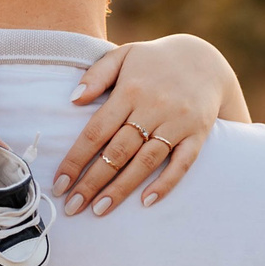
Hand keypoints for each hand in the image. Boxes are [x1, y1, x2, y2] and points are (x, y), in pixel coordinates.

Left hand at [55, 36, 240, 216]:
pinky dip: (166, 183)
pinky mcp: (197, 134)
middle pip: (118, 151)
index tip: (59, 184)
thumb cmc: (154, 61)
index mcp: (130, 90)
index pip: (96, 131)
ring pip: (146, 161)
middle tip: (72, 207)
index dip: (76, 159)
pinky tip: (146, 201)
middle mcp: (154, 108)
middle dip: (92, 182)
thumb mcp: (124, 55)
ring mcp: (177, 123)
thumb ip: (97, 75)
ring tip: (100, 210)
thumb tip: (72, 100)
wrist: (206, 59)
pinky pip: (182, 163)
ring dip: (122, 189)